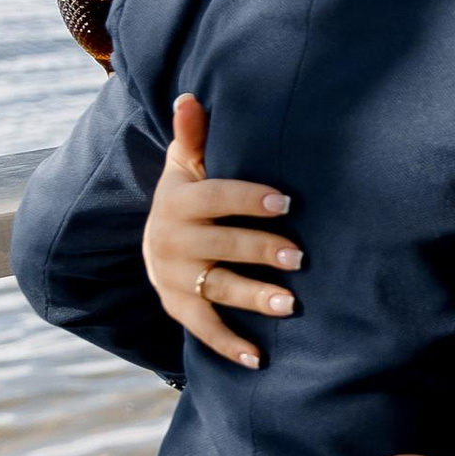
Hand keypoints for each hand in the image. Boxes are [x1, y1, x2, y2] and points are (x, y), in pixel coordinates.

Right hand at [141, 93, 300, 368]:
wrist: (153, 241)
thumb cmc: (188, 196)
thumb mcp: (185, 165)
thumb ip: (193, 137)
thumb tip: (189, 98)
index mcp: (180, 200)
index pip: (217, 197)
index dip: (250, 198)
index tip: (287, 203)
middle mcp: (172, 240)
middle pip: (223, 245)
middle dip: (261, 251)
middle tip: (301, 258)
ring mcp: (174, 277)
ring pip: (217, 288)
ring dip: (253, 297)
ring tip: (289, 305)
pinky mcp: (178, 306)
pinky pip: (204, 328)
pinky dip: (229, 345)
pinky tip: (258, 358)